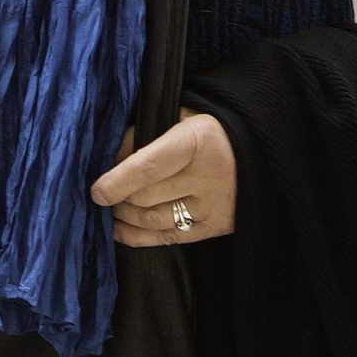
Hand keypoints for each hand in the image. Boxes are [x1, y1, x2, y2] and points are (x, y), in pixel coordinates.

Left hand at [92, 112, 236, 245]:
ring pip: (153, 219)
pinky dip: (137, 236)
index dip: (117, 181)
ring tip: (111, 207)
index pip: (148, 167)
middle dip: (117, 197)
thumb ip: (142, 136)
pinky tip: (118, 229)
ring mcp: (213, 206)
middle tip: (101, 193)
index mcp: (198, 141)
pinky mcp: (215, 228)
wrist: (260, 155)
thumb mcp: (178, 118)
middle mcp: (208, 176)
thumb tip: (107, 161)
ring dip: (124, 216)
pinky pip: (168, 238)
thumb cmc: (208, 133)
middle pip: (146, 196)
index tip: (95, 191)